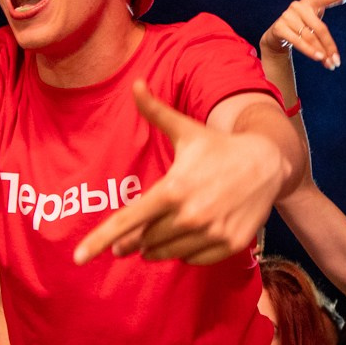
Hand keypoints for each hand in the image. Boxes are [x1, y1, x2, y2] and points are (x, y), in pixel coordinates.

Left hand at [73, 83, 284, 265]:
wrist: (267, 163)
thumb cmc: (219, 147)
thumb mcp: (187, 130)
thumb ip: (156, 111)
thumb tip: (135, 84)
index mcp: (173, 189)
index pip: (127, 220)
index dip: (99, 240)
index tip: (78, 258)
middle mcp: (190, 215)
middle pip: (146, 241)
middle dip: (137, 238)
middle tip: (136, 234)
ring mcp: (212, 232)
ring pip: (168, 253)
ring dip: (160, 246)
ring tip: (166, 229)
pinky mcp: (229, 244)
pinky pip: (193, 260)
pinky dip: (187, 251)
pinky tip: (193, 233)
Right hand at [260, 0, 345, 69]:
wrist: (278, 35)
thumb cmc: (302, 20)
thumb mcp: (315, 8)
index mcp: (310, 1)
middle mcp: (298, 6)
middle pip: (320, 28)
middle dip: (330, 46)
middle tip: (337, 61)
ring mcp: (287, 16)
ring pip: (309, 36)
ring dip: (321, 52)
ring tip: (329, 64)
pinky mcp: (279, 27)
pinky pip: (298, 41)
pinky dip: (309, 50)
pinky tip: (318, 58)